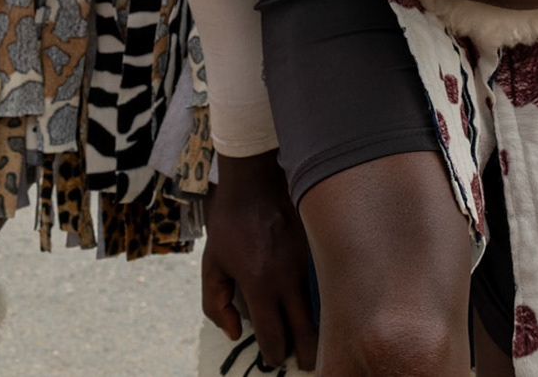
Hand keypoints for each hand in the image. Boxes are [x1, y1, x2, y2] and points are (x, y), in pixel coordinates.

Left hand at [202, 151, 316, 371]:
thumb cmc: (230, 223)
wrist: (256, 180)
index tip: (273, 358)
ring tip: (312, 337)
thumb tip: (233, 332)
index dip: (274, 355)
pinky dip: (324, 300)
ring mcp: (307, 264)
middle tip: (305, 361)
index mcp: (259, 285)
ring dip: (317, 328)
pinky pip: (325, 284)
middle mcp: (288, 279)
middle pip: (307, 333)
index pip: (274, 336)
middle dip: (307, 355)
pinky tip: (321, 304)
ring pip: (321, 310)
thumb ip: (215, 304)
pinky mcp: (318, 250)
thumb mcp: (212, 264)